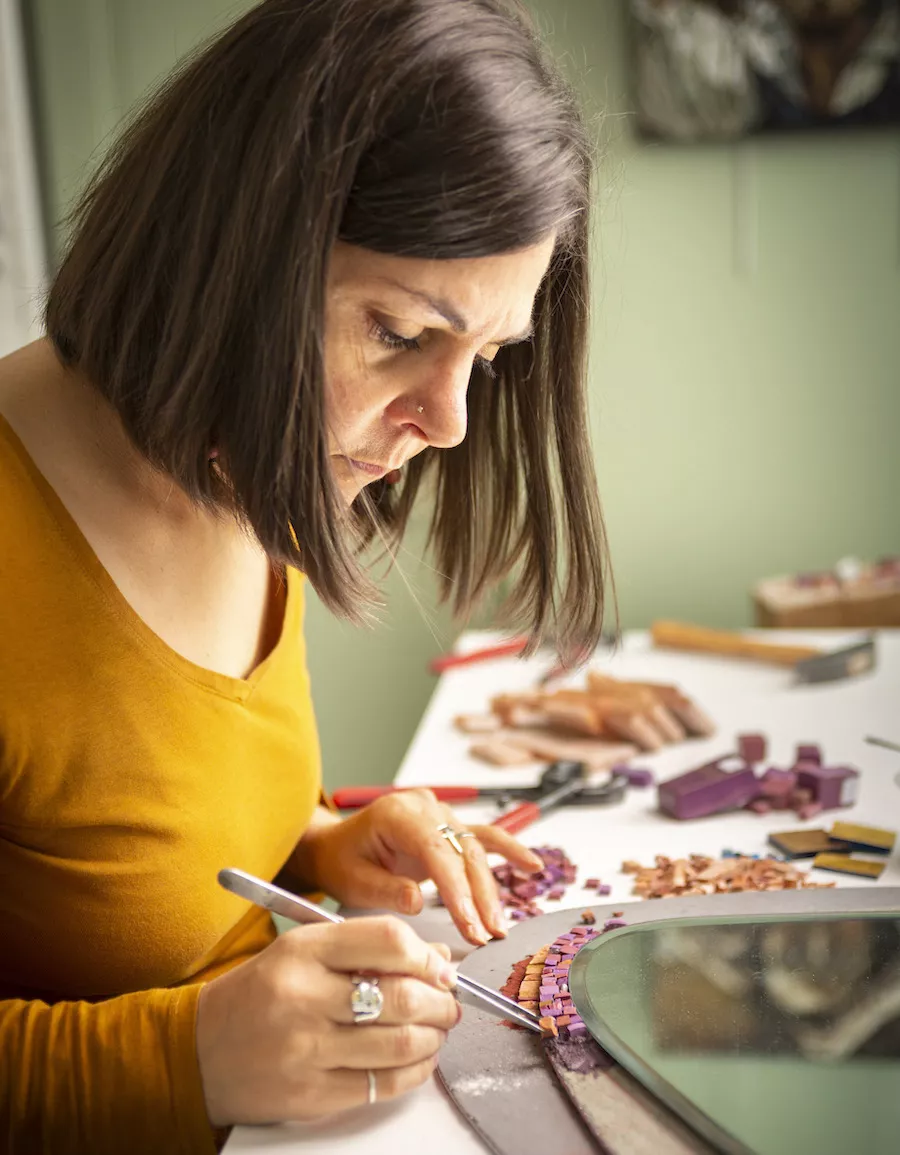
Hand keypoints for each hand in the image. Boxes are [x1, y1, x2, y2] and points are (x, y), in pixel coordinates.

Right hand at [196, 916, 457, 1125]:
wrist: (201, 1051)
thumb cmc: (260, 994)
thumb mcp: (306, 952)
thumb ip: (370, 948)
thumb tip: (439, 958)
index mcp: (303, 950)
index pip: (388, 940)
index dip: (428, 956)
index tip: (441, 967)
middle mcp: (304, 996)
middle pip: (402, 996)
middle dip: (442, 1002)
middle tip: (449, 1002)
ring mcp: (308, 1050)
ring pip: (400, 1043)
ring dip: (434, 1037)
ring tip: (437, 1029)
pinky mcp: (312, 1095)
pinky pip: (383, 1085)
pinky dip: (415, 1071)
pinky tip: (418, 1059)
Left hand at [294, 790, 543, 944]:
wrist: (336, 845)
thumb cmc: (342, 860)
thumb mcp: (352, 878)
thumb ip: (386, 889)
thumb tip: (417, 902)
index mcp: (398, 814)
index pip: (436, 851)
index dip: (456, 889)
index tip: (468, 923)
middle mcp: (425, 808)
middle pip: (462, 851)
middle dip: (478, 895)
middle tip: (487, 933)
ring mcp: (440, 814)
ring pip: (476, 849)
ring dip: (491, 888)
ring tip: (500, 924)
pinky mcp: (450, 826)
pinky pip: (484, 837)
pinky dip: (509, 851)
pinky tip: (532, 866)